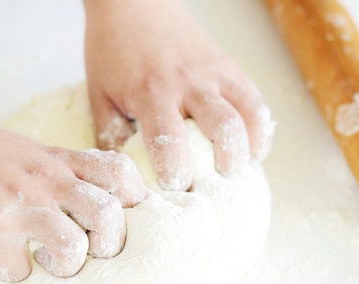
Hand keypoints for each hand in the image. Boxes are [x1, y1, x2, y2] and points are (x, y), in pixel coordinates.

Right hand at [0, 99, 145, 281]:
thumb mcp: (30, 150)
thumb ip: (64, 169)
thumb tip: (96, 196)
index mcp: (60, 161)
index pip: (120, 172)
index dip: (134, 199)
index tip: (125, 215)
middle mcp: (46, 180)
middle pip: (108, 216)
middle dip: (110, 244)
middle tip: (94, 250)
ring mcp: (18, 203)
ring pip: (73, 247)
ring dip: (67, 266)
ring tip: (51, 261)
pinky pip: (19, 269)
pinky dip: (16, 275)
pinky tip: (8, 263)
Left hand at [84, 0, 274, 190]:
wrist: (136, 3)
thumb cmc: (114, 50)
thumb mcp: (99, 93)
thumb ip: (109, 135)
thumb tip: (123, 175)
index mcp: (151, 93)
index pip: (169, 140)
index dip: (176, 172)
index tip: (176, 189)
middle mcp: (188, 83)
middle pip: (223, 128)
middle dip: (226, 163)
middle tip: (218, 183)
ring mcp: (215, 73)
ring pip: (248, 114)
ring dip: (250, 148)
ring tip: (241, 167)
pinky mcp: (229, 67)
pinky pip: (255, 100)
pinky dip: (259, 128)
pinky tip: (252, 147)